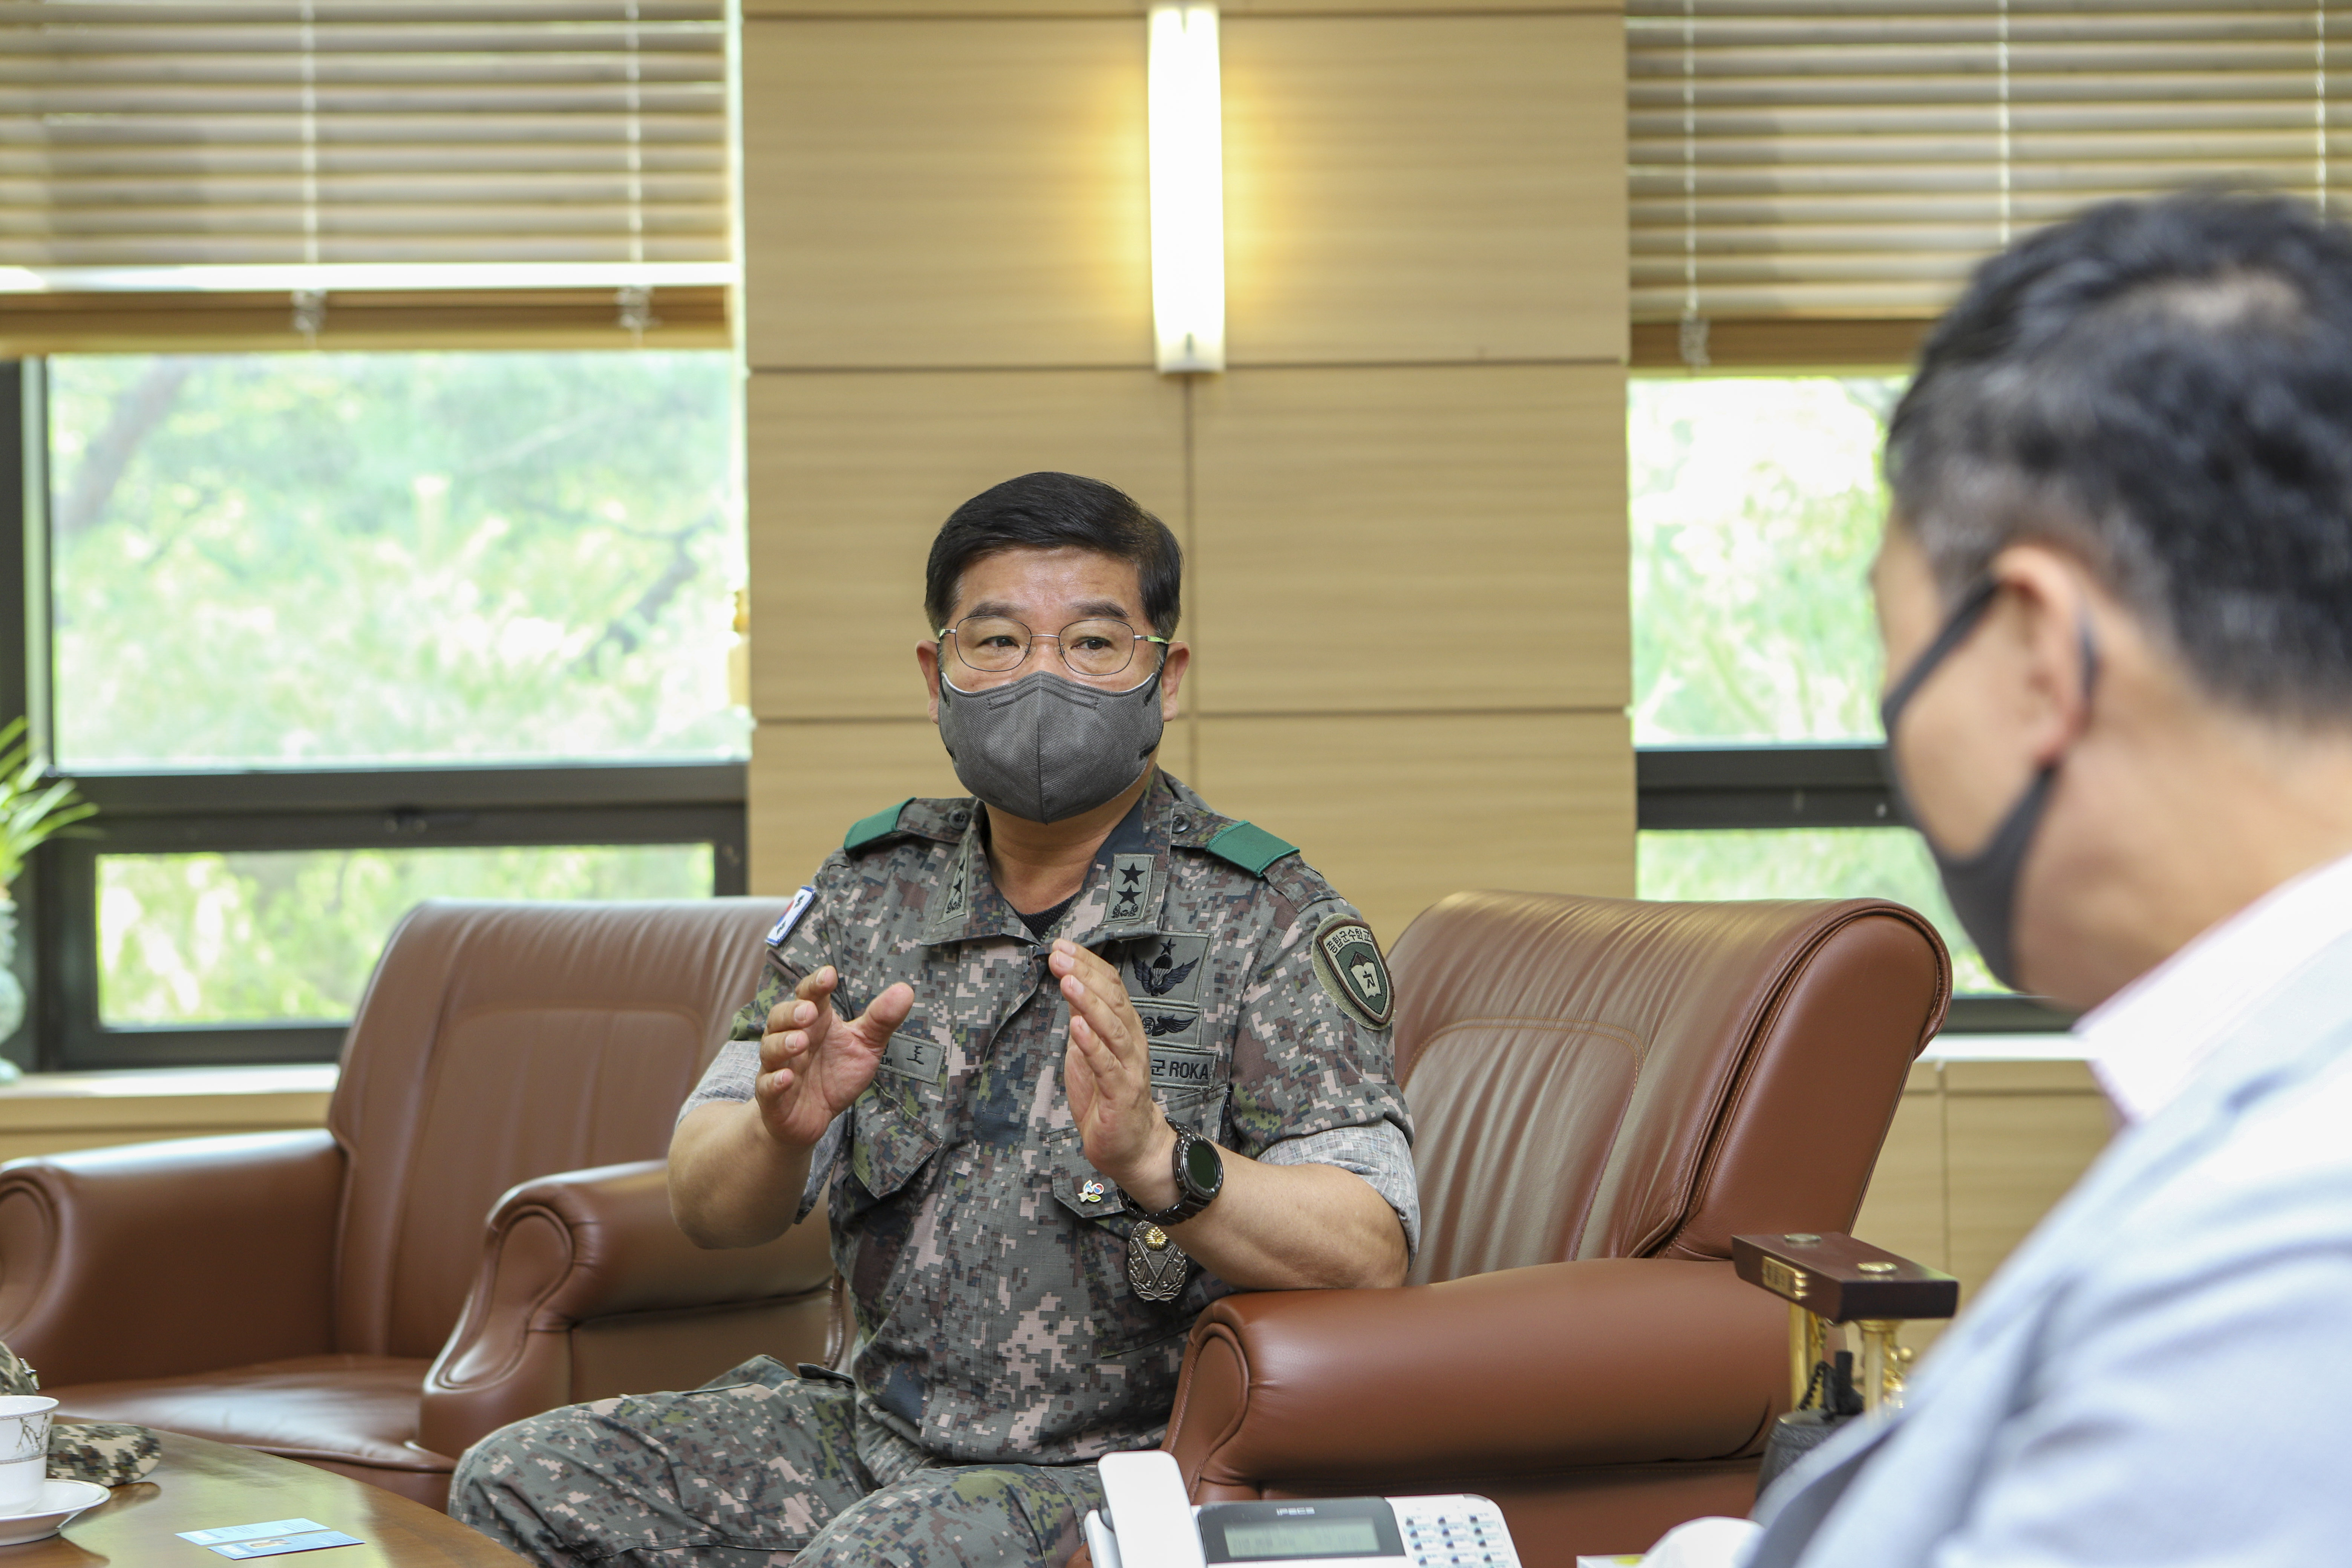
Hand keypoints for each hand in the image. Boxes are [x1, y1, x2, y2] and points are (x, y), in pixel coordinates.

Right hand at [754, 966, 912, 1150]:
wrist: (812, 1118)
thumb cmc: (836, 1074)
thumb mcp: (864, 1046)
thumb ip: (881, 1020)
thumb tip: (905, 990)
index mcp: (815, 1023)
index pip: (809, 995)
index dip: (816, 984)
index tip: (830, 975)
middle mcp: (791, 1039)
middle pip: (780, 1017)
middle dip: (792, 1012)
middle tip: (809, 1012)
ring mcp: (778, 1067)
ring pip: (770, 1048)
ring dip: (783, 1043)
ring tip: (801, 1042)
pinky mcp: (772, 1097)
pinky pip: (767, 1086)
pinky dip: (775, 1081)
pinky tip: (787, 1078)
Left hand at [1052, 938, 1176, 1207]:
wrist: (1131, 1145)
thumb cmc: (1107, 1095)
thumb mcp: (1089, 1048)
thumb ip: (1083, 1017)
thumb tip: (1068, 981)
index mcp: (1124, 1027)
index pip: (1110, 986)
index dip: (1087, 963)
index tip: (1061, 945)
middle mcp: (1131, 1041)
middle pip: (1113, 999)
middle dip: (1085, 974)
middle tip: (1059, 955)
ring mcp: (1129, 1067)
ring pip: (1113, 1027)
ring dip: (1088, 1002)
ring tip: (1066, 981)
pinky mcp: (1121, 1093)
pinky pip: (1107, 1065)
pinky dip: (1092, 1044)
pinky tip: (1076, 1026)